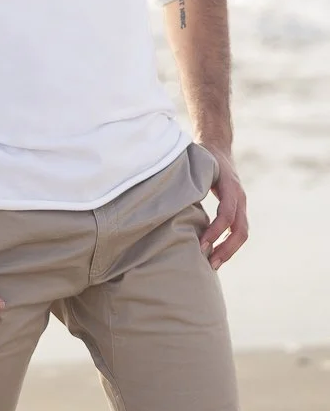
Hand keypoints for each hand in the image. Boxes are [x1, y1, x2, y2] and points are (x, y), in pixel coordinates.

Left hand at [198, 144, 248, 270]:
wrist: (218, 145)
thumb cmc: (202, 156)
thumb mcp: (197, 164)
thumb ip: (188, 179)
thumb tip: (168, 198)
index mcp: (230, 185)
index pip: (227, 214)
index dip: (216, 231)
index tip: (202, 245)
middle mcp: (239, 196)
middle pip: (240, 229)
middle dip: (226, 248)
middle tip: (210, 263)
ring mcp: (241, 203)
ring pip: (242, 233)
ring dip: (229, 250)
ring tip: (213, 265)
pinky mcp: (238, 208)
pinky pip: (238, 230)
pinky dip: (228, 243)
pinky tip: (215, 254)